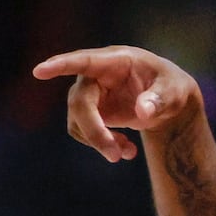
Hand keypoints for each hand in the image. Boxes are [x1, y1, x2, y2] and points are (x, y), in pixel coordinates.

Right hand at [32, 46, 202, 161]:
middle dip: (95, 130)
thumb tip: (143, 112)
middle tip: (115, 155)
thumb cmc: (172, 88)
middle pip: (80, 102)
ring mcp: (90, 93)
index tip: (40, 70)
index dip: (61, 65)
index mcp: (117, 60)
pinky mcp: (89, 111)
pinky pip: (84, 132)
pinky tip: (126, 150)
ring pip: (78, 120)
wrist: (169, 102)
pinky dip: (102, 144)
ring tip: (128, 152)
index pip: (84, 60)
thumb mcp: (175, 92)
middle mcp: (97, 74)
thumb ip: (160, 99)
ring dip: (100, 141)